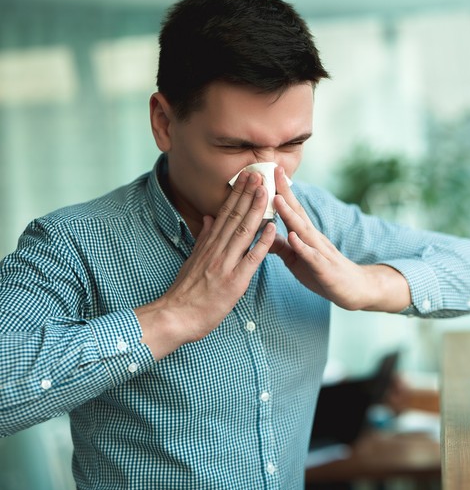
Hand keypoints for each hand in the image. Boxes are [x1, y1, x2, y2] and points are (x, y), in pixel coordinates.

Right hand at [136, 172, 274, 358]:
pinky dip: (263, 243)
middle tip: (260, 173)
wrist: (176, 316)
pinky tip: (273, 228)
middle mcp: (217, 250)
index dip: (238, 194)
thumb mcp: (193, 260)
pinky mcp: (234, 281)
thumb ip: (204, 238)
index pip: (225, 213)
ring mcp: (225, 264)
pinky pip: (251, 259)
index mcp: (209, 245)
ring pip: (243, 232)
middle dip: (248, 194)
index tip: (247, 177)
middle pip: (235, 217)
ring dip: (256, 210)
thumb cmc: (186, 292)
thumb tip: (209, 217)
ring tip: (266, 191)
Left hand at [269, 166, 410, 312]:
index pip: (292, 209)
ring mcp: (320, 252)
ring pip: (303, 230)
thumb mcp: (297, 260)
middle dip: (285, 192)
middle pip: (298, 212)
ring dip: (290, 215)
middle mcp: (314, 238)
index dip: (281, 191)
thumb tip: (263, 234)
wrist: (355, 290)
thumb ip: (283, 247)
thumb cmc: (324, 274)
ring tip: (277, 199)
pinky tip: (293, 237)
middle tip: (275, 171)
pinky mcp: (325, 269)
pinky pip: (312, 256)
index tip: (270, 171)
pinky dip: (302, 247)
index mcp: (306, 235)